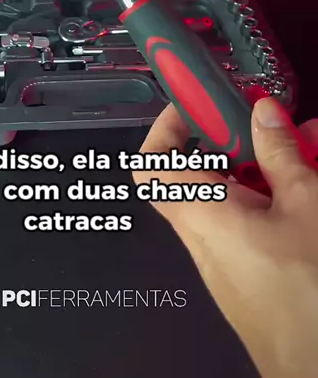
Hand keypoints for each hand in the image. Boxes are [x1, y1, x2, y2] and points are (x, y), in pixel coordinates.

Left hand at [133, 98, 317, 377]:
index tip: (196, 101)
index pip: (152, 162)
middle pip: (204, 173)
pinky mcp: (247, 273)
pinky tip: (312, 184)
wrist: (317, 367)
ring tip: (309, 147)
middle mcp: (202, 236)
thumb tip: (264, 115)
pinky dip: (275, 198)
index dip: (167, 125)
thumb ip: (280, 152)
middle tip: (271, 122)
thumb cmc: (307, 300)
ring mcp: (224, 257)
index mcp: (201, 213)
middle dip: (242, 140)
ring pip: (235, 195)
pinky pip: (252, 222)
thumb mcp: (305, 203)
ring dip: (267, 167)